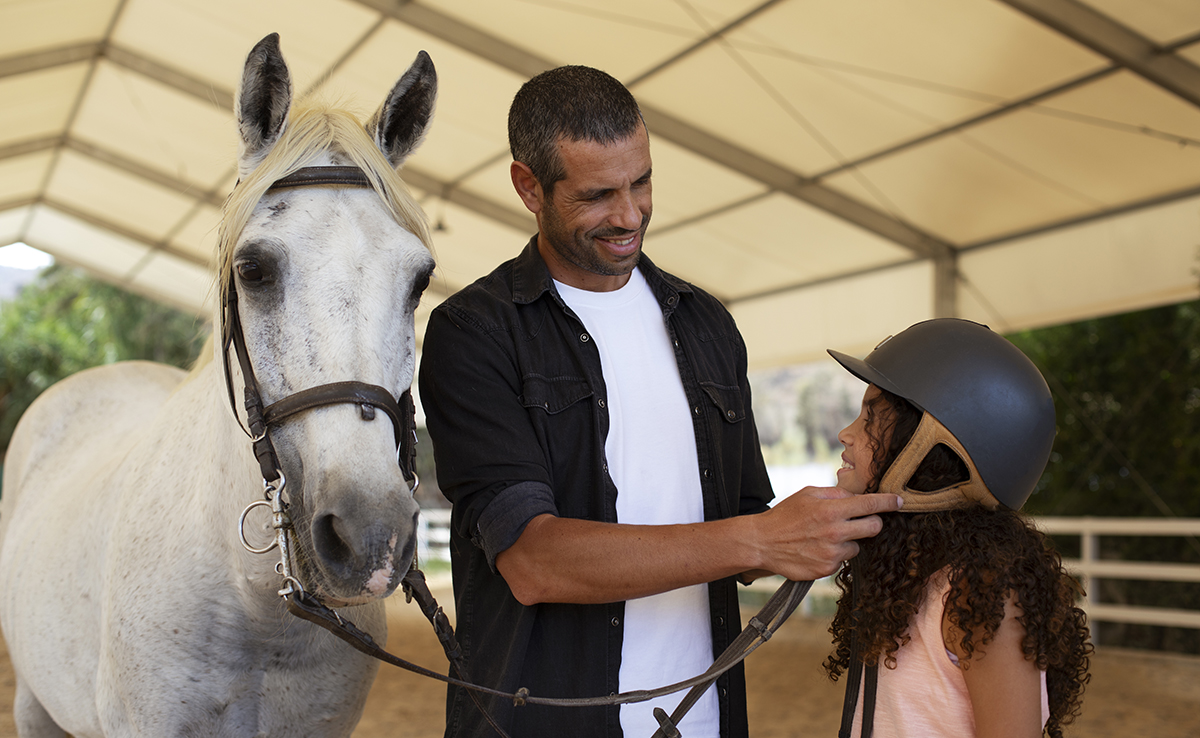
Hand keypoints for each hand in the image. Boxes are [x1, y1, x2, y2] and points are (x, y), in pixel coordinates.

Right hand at [748, 486, 901, 580]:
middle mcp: (835, 532)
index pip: (870, 505)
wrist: (763, 542)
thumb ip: (835, 493)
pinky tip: (818, 549)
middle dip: (872, 522)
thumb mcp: (808, 494)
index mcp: (831, 509)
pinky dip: (835, 554)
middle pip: (874, 527)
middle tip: (861, 521)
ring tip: (826, 537)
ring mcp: (832, 553)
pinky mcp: (827, 569)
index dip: (888, 502)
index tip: (899, 501)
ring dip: (849, 541)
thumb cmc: (785, 515)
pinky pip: (843, 560)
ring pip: (858, 546)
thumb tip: (856, 496)